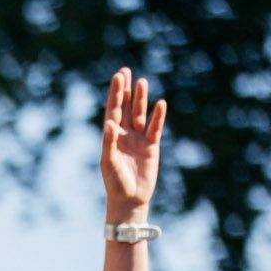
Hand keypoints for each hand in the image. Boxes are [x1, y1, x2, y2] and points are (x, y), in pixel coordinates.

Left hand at [101, 67, 165, 220]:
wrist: (130, 199)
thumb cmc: (115, 182)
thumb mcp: (110, 161)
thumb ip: (109, 142)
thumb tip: (110, 123)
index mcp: (111, 137)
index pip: (113, 111)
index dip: (115, 94)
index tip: (117, 77)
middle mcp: (124, 135)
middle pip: (126, 108)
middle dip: (125, 91)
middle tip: (125, 71)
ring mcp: (138, 139)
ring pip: (140, 114)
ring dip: (141, 99)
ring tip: (142, 82)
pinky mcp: (151, 146)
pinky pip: (155, 128)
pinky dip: (158, 116)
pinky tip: (160, 104)